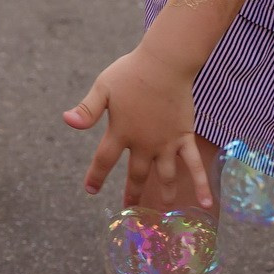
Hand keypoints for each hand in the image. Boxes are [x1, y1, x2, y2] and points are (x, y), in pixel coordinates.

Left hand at [63, 47, 210, 208]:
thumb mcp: (103, 88)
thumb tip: (66, 121)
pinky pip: (194, 165)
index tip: (90, 190)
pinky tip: (206, 204)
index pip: (104, 161)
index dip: (95, 177)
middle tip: (129, 209)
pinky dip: (201, 185)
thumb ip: (87, 109)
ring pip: (165, 176)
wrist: (165, 63)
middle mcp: (144, 144)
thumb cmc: (131, 72)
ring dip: (164, 195)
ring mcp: (166, 143)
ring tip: (163, 210)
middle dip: (132, 194)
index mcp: (121, 132)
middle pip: (136, 175)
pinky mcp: (184, 137)